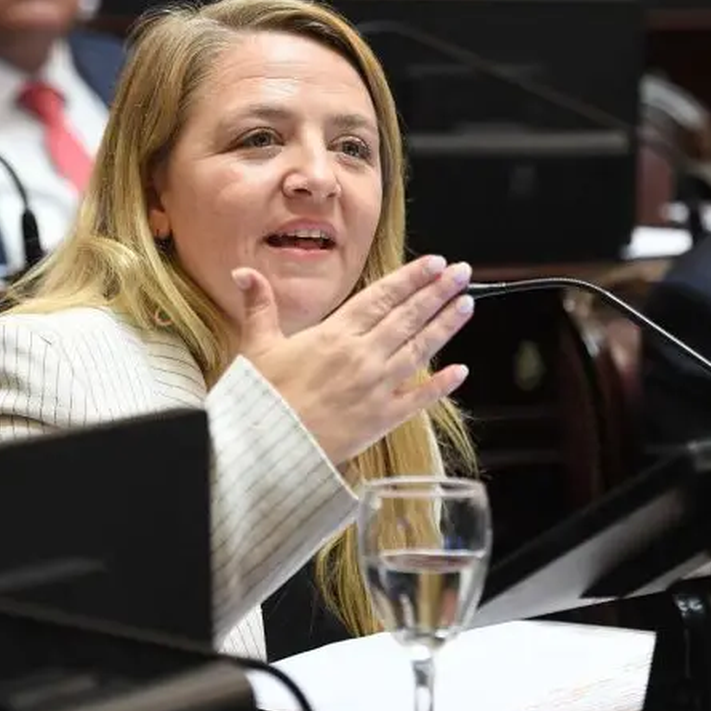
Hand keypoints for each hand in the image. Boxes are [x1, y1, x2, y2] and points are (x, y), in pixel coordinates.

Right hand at [232, 256, 472, 464]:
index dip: (410, 278)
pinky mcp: (382, 420)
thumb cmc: (261, 398)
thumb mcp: (257, 345)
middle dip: (438, 293)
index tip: (434, 262)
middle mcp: (362, 357)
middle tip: (461, 273)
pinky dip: (441, 385)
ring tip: (467, 305)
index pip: (381, 297)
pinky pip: (419, 399)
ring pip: (420, 350)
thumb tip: (243, 272)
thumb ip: (259, 305)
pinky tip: (461, 371)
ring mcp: (376, 388)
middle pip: (408, 318)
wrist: (265, 448)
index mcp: (334, 335)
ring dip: (446, 326)